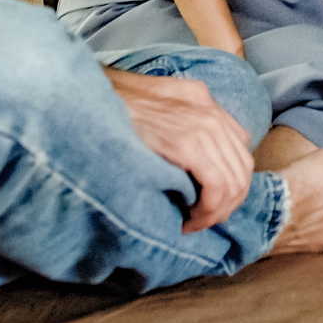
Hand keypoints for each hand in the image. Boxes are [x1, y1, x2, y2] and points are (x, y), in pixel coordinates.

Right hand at [103, 68, 253, 231]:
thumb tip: (187, 160)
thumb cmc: (104, 105)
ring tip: (192, 225)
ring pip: (233, 181)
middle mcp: (207, 108)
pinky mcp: (187, 144)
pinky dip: (207, 211)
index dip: (229, 179)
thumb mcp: (146, 104)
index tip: (208, 201)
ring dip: (216, 212)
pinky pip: (217, 186)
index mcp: (199, 97)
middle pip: (242, 166)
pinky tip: (187, 221)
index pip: (238, 145)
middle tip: (201, 221)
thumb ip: (172, 121)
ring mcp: (201, 124)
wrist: (80, 97)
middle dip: (228, 202)